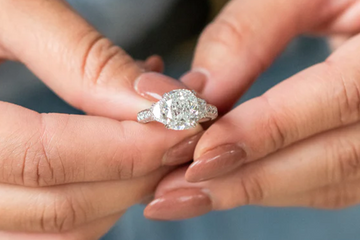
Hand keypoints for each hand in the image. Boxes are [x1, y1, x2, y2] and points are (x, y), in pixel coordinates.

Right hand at [0, 0, 201, 236]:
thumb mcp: (5, 8)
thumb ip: (80, 56)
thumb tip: (157, 98)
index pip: (48, 159)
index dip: (130, 146)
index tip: (187, 121)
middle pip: (61, 208)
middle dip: (138, 173)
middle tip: (181, 131)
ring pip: (60, 230)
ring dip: (121, 190)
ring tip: (151, 137)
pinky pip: (46, 228)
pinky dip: (93, 197)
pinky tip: (112, 151)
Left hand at [144, 0, 359, 219]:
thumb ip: (249, 33)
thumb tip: (199, 91)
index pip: (340, 98)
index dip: (267, 131)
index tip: (202, 153)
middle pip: (335, 157)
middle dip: (249, 179)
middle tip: (176, 192)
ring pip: (330, 180)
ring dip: (255, 191)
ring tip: (189, 196)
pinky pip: (328, 181)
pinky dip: (274, 186)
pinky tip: (230, 184)